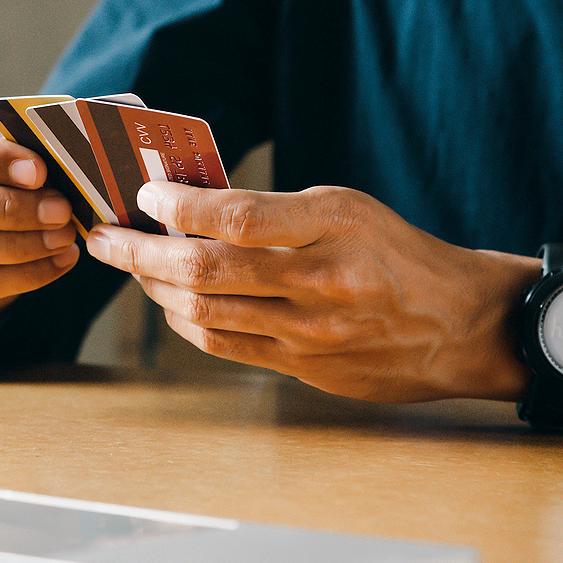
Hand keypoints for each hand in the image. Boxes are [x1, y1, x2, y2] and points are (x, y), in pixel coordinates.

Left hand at [84, 183, 540, 402]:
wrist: (459, 324)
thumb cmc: (396, 253)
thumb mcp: (347, 208)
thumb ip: (275, 211)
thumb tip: (188, 208)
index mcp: (335, 225)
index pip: (237, 216)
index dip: (178, 207)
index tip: (145, 195)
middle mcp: (320, 280)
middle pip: (204, 269)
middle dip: (138, 252)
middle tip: (103, 236)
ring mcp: (310, 332)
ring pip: (203, 311)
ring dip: (153, 286)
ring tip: (129, 264)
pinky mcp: (303, 367)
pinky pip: (223, 345)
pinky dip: (184, 320)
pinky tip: (170, 300)